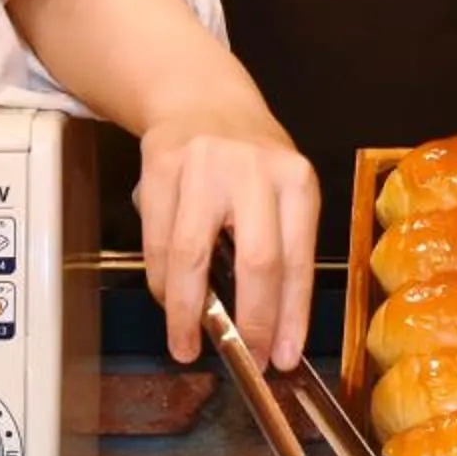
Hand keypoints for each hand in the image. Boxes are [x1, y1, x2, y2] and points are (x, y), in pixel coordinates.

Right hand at [136, 94, 316, 368]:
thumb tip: (273, 326)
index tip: (283, 356)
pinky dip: (163, 282)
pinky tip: (170, 303)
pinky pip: (158, 241)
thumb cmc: (251, 158)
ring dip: (188, 312)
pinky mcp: (160, 167)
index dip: (291, 316)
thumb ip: (281, 245)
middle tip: (244, 358)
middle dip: (250, 321)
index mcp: (297, 181)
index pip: (298, 260)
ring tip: (188, 345)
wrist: (201, 97)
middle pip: (256, 261)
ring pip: (193, 256)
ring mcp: (205, 167)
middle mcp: (256, 171)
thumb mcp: (284, 188)